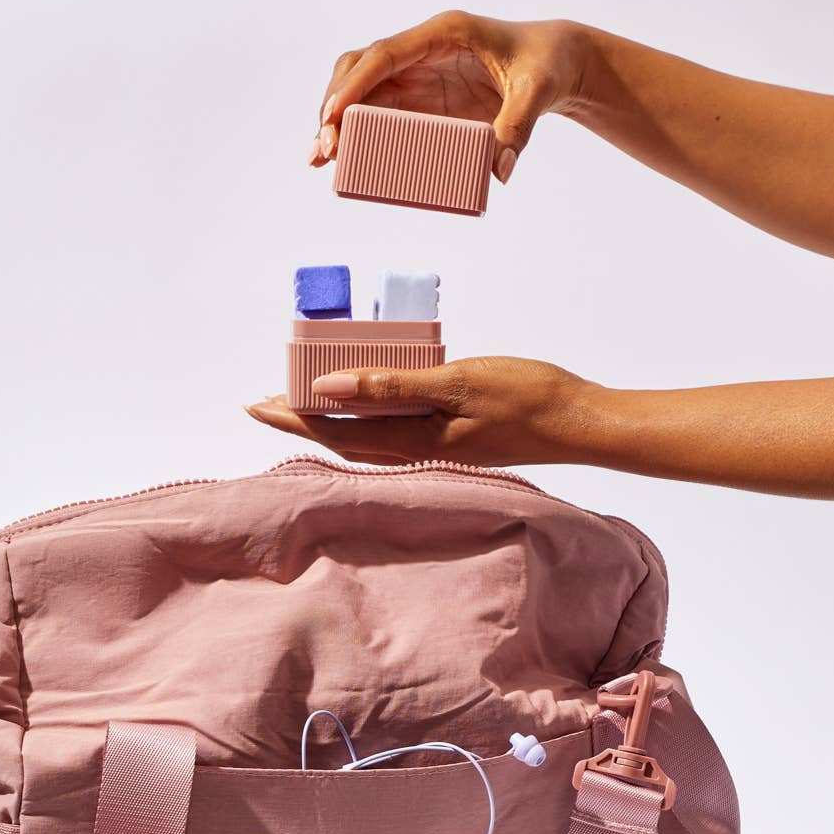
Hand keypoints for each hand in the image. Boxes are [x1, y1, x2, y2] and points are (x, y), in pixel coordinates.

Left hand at [245, 357, 607, 467]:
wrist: (576, 422)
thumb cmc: (524, 397)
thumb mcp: (456, 382)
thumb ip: (393, 384)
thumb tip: (330, 387)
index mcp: (412, 439)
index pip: (334, 432)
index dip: (292, 418)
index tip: (256, 405)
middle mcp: (416, 451)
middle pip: (342, 441)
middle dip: (301, 423)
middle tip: (266, 403)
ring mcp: (433, 448)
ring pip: (365, 441)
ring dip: (330, 423)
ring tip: (302, 404)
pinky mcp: (449, 439)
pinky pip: (391, 434)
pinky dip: (365, 420)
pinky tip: (364, 404)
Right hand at [307, 12, 589, 183]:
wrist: (556, 64)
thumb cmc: (545, 65)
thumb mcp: (538, 92)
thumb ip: (518, 127)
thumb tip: (498, 170)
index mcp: (444, 34)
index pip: (385, 54)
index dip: (355, 85)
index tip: (334, 115)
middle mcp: (422, 52)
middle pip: (361, 71)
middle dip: (336, 106)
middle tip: (325, 148)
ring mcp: (419, 76)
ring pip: (363, 93)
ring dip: (338, 123)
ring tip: (319, 159)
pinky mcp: (423, 101)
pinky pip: (379, 115)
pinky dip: (357, 136)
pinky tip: (341, 160)